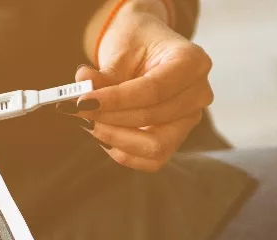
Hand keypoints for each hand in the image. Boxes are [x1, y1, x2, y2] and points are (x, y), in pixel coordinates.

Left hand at [62, 0, 213, 171]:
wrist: (148, 48)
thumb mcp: (120, 49)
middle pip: (152, 117)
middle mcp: (198, 93)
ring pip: (154, 146)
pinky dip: (123, 152)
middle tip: (77, 110)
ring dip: (115, 138)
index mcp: (192, 62)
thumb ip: (103, 74)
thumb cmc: (137, 43)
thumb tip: (82, 84)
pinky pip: (152, 160)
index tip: (82, 101)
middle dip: (109, 118)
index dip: (115, 100)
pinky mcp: (177, 138)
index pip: (153, 90)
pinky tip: (103, 133)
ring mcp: (190, 119)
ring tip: (88, 122)